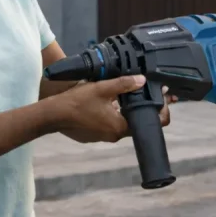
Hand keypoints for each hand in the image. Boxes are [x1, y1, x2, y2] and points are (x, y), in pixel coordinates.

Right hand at [51, 75, 172, 143]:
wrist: (52, 115)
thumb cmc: (77, 102)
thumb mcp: (102, 88)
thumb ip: (124, 84)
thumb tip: (142, 80)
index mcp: (120, 127)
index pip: (150, 123)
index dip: (160, 110)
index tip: (163, 97)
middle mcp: (114, 135)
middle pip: (136, 121)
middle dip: (142, 106)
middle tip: (146, 90)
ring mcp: (104, 137)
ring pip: (123, 122)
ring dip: (126, 110)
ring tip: (126, 94)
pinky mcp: (95, 135)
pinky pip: (110, 124)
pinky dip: (113, 114)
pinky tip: (109, 102)